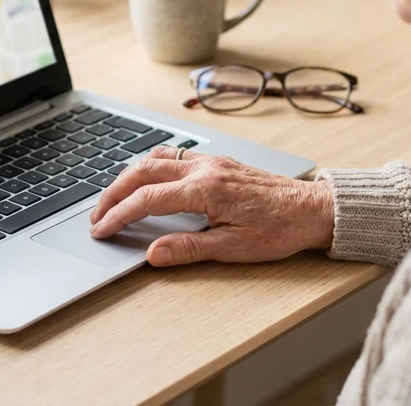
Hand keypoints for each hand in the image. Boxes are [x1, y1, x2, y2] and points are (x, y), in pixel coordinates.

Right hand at [88, 146, 334, 266]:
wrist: (313, 209)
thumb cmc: (280, 229)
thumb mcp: (234, 248)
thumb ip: (189, 249)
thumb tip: (152, 254)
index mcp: (205, 190)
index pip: (147, 199)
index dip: (118, 215)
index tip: (101, 230)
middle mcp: (205, 168)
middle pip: (143, 172)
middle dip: (113, 193)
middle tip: (97, 216)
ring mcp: (211, 161)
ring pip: (156, 158)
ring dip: (129, 176)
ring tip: (113, 199)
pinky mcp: (218, 162)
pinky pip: (174, 156)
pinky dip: (150, 166)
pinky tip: (146, 180)